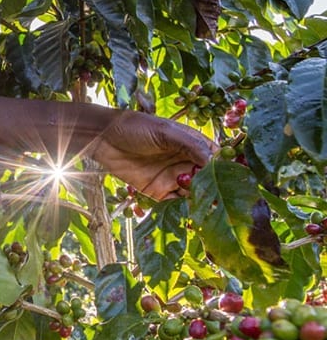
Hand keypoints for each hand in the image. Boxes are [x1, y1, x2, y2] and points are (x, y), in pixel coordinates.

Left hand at [85, 111, 215, 200]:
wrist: (102, 138)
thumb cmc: (135, 127)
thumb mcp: (165, 132)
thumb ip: (190, 145)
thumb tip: (214, 161)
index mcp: (192, 143)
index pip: (217, 157)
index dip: (227, 168)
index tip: (236, 179)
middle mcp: (185, 161)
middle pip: (208, 179)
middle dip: (215, 188)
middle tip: (223, 198)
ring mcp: (172, 177)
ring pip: (194, 193)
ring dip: (200, 200)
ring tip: (208, 207)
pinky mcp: (158, 191)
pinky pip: (175, 203)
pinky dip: (182, 209)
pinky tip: (189, 212)